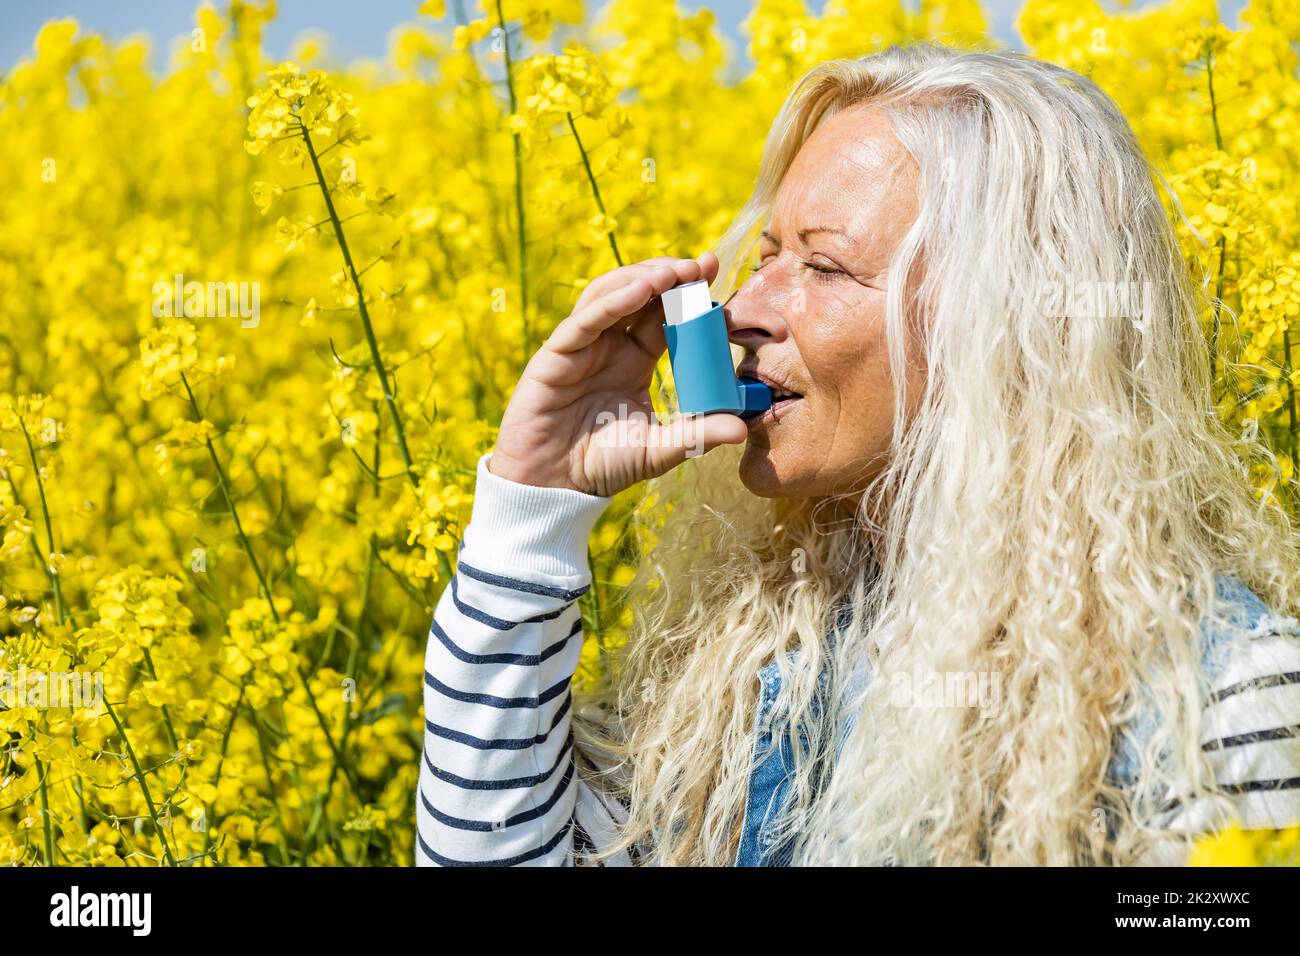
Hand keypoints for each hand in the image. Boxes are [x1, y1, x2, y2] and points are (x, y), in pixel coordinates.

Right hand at [488, 254, 748, 495]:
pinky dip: (613, 302)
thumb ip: (696, 436)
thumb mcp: (658, 450)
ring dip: (643, 278)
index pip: (665, 317)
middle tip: (703, 265)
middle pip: (640, 295)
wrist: (553, 487)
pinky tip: (640, 291)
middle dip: (671, 275)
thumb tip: (741, 429)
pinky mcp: (556, 355)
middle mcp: (609, 345)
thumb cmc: (601, 466)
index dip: (690, 298)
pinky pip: (586, 320)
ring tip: (675, 272)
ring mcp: (582, 347)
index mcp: (634, 359)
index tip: (719, 281)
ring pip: (611, 295)